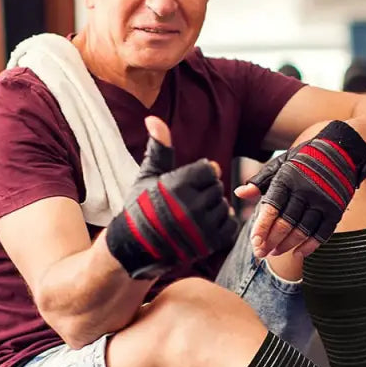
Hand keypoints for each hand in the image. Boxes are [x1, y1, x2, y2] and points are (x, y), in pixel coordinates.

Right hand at [106, 116, 238, 278]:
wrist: (135, 247)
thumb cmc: (140, 208)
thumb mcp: (147, 176)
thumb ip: (159, 148)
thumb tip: (153, 118)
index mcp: (177, 186)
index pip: (208, 169)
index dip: (200, 174)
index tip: (187, 183)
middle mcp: (191, 207)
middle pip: (216, 187)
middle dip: (205, 191)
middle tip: (188, 200)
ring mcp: (202, 227)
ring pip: (224, 206)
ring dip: (213, 207)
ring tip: (194, 213)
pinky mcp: (210, 244)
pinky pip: (230, 225)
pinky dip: (222, 223)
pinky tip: (205, 223)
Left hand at [234, 120, 365, 258]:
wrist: (341, 150)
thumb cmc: (305, 159)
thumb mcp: (281, 163)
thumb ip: (260, 180)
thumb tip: (239, 193)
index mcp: (287, 179)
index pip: (271, 208)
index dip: (261, 228)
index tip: (254, 244)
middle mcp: (305, 190)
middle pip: (285, 224)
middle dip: (271, 242)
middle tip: (261, 253)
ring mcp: (322, 201)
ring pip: (302, 231)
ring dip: (287, 245)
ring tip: (275, 253)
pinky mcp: (336, 209)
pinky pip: (322, 233)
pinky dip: (310, 246)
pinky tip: (298, 253)